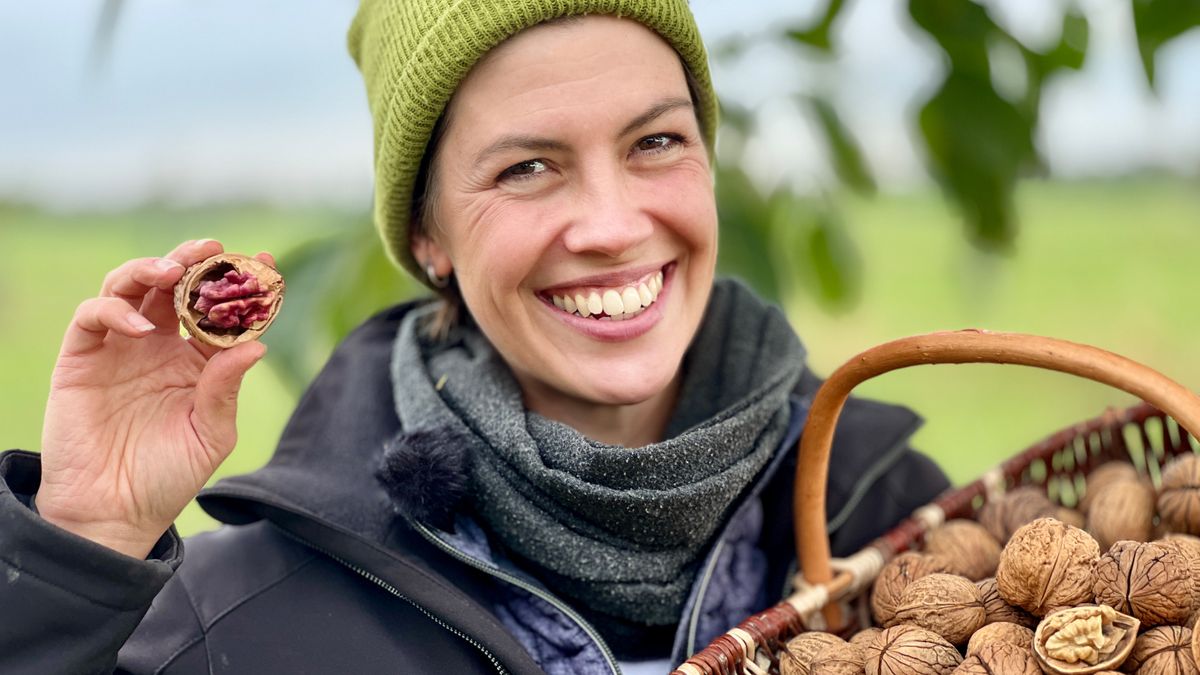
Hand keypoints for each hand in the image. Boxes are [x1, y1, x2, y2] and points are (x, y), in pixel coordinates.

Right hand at [36, 240, 272, 558]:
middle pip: (175, 285)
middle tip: (214, 250)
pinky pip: (94, 316)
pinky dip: (116, 309)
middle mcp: (160, 344)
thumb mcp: (210, 433)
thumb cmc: (168, 476)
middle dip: (195, 260)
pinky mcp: (82, 357)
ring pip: (132, 285)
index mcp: (197, 359)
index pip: (220, 309)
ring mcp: (120, 347)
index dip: (241, 284)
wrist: (113, 512)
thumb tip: (257, 345)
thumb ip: (226, 388)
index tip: (264, 263)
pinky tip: (142, 327)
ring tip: (174, 271)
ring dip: (152, 268)